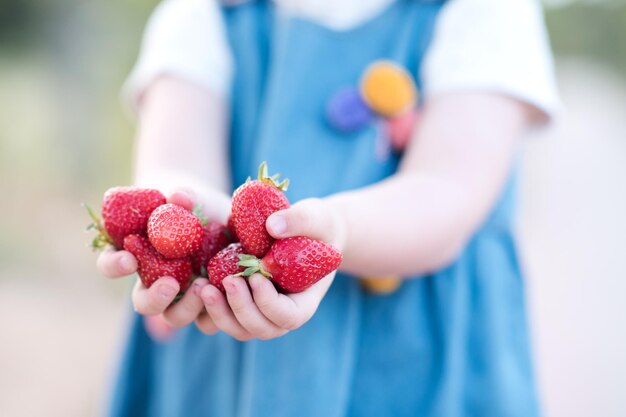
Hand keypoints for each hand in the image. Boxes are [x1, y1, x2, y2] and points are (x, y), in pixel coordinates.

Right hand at [96, 187, 229, 338]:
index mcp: (134, 255)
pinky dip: (215, 310)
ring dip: (187, 308)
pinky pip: (208, 318)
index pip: (111, 264)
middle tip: (170, 284)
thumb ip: (183, 196)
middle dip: (154, 298)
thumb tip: (178, 196)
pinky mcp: (207, 302)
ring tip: (203, 287)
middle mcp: (153, 281)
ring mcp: (180, 296)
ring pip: (175, 317)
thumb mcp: (188, 197)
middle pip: (144, 303)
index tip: (128, 259)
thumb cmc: (191, 204)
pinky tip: (226, 294)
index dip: (114, 265)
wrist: (217, 215)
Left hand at [195, 198, 345, 339]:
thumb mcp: (316, 218)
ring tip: (203, 287)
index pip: (289, 316)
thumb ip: (299, 220)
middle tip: (227, 281)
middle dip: (241, 309)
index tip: (256, 277)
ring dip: (220, 313)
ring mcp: (261, 313)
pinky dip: (210, 308)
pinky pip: (224, 318)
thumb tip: (272, 226)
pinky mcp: (242, 304)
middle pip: (261, 328)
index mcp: (304, 301)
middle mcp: (282, 314)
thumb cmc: (317, 226)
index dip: (270, 303)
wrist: (305, 232)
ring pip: (239, 329)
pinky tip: (199, 284)